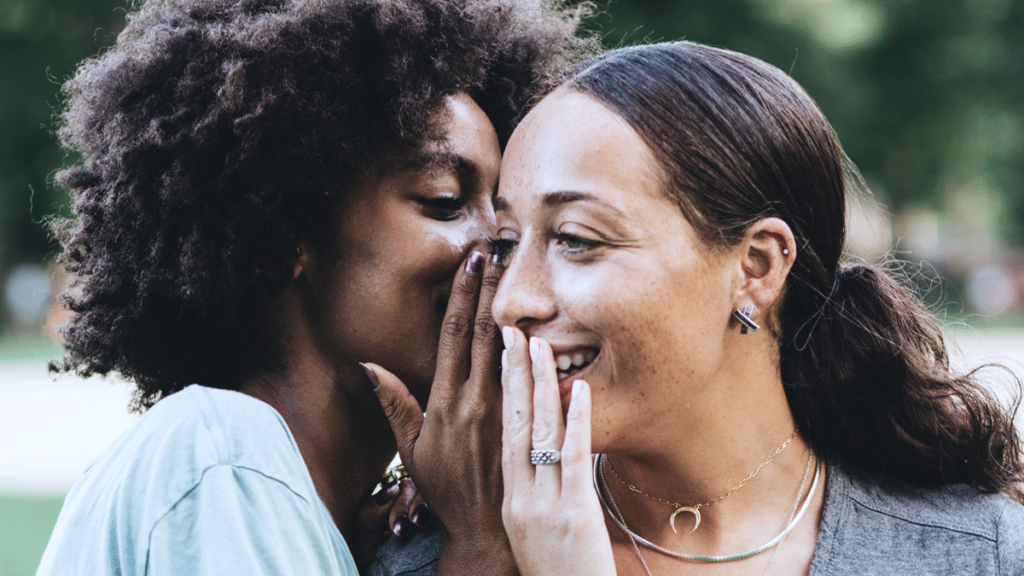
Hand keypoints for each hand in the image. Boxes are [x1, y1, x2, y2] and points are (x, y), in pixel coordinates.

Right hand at [363, 250, 514, 572]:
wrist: (484, 528)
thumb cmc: (445, 488)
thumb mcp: (410, 450)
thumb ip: (394, 404)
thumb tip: (368, 365)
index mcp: (445, 401)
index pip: (452, 334)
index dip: (461, 294)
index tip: (469, 262)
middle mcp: (476, 398)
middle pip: (483, 330)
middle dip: (489, 288)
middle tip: (496, 249)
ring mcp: (506, 409)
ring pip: (511, 347)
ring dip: (513, 306)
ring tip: (518, 271)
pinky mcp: (527, 421)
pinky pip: (534, 377)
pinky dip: (538, 346)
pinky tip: (546, 319)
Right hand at [501, 330, 615, 575]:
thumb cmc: (554, 572)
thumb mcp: (528, 531)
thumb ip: (525, 490)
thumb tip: (529, 458)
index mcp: (509, 498)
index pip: (500, 431)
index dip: (501, 390)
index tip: (502, 352)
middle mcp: (519, 497)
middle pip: (512, 423)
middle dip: (512, 375)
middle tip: (512, 332)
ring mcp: (543, 504)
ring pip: (538, 434)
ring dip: (539, 386)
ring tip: (540, 345)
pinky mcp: (573, 513)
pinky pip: (573, 458)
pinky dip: (575, 420)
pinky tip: (578, 389)